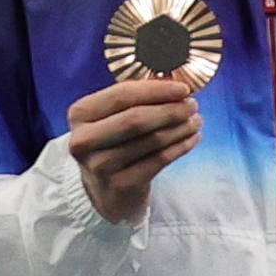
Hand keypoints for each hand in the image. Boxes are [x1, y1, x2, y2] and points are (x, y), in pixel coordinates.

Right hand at [63, 76, 200, 224]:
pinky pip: (160, 160)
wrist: (104, 191)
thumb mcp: (111, 118)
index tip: (183, 88)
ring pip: (152, 140)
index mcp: (80, 114)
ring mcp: (100, 165)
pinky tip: (192, 138)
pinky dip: (181, 146)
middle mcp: (84, 140)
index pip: (120, 95)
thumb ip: (136, 99)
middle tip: (192, 105)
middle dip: (170, 110)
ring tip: (195, 121)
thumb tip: (175, 84)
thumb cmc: (113, 144)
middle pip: (135, 119)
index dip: (155, 90)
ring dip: (180, 127)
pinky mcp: (121, 184)